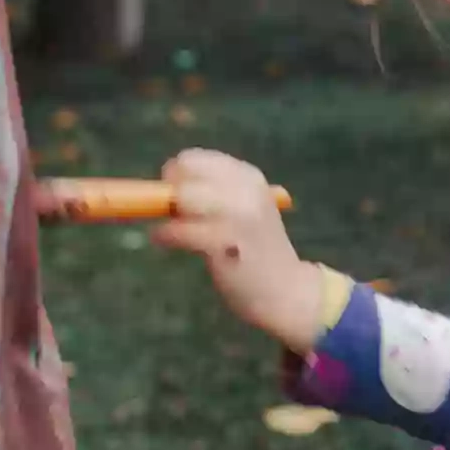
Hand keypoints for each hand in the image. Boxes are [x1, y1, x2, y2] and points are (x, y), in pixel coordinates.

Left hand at [152, 149, 325, 352]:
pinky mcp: (223, 243)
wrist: (286, 291)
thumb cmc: (256, 250)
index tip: (174, 194)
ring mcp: (237, 215)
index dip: (177, 174)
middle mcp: (246, 190)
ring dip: (166, 214)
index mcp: (249, 177)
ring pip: (181, 198)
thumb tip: (164, 187)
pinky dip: (165, 235)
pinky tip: (165, 242)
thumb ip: (213, 192)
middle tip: (171, 214)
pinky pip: (178, 230)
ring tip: (167, 231)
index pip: (195, 159)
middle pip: (185, 173)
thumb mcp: (245, 209)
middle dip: (169, 192)